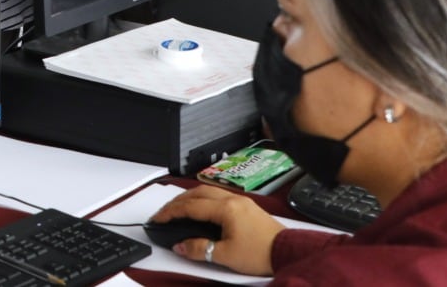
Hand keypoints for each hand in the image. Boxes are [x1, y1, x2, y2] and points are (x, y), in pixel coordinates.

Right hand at [151, 184, 281, 275]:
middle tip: (165, 212)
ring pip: (208, 190)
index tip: (159, 218)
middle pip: (197, 192)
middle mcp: (233, 199)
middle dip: (177, 201)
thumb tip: (181, 246)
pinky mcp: (247, 206)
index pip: (191, 206)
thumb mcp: (225, 255)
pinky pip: (219, 195)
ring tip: (179, 207)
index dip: (171, 212)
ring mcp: (241, 201)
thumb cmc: (261, 253)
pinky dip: (204, 198)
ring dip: (190, 197)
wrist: (288, 252)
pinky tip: (201, 207)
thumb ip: (199, 249)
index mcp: (226, 209)